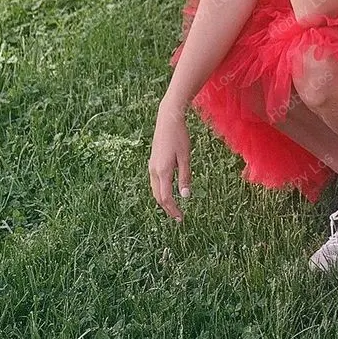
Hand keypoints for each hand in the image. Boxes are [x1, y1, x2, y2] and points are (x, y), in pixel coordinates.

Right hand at [149, 103, 191, 221]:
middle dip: (167, 208)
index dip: (173, 210)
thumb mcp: (186, 157)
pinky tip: (169, 192)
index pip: (166, 198)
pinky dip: (161, 191)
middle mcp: (154, 171)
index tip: (181, 218)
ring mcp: (151, 167)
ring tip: (174, 208)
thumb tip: (185, 196)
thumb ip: (185, 177)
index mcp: (162, 171)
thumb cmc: (179, 137)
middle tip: (178, 217)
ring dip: (163, 201)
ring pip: (155, 190)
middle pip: (158, 196)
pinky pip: (155, 182)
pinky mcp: (153, 162)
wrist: (167, 120)